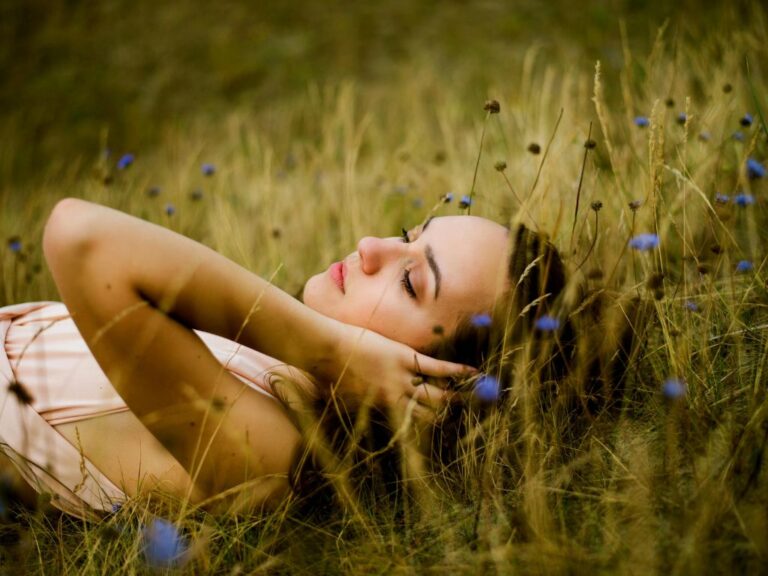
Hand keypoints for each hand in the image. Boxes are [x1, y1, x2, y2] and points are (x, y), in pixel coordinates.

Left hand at [314, 320, 476, 418]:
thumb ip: (363, 408)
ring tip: (477, 398)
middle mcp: (396, 400)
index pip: (413, 429)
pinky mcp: (405, 358)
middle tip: (466, 417)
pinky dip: (456, 371)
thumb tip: (362, 420)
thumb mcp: (346, 401)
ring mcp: (402, 379)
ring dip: (457, 396)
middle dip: (447, 416)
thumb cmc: (329, 377)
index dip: (429, 433)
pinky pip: (437, 367)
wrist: (325, 351)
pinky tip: (473, 373)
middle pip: (430, 413)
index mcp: (383, 411)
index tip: (442, 435)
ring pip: (438, 394)